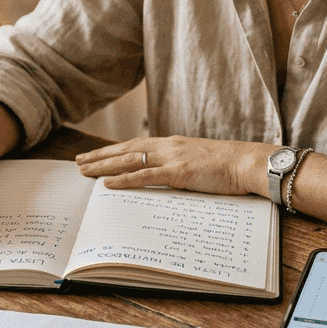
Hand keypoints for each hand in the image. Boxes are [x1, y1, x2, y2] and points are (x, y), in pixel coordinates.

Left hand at [74, 136, 270, 195]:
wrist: (248, 162)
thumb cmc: (228, 165)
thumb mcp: (199, 161)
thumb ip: (180, 166)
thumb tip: (167, 177)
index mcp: (172, 144)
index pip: (135, 145)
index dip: (113, 150)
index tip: (96, 155)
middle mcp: (168, 146)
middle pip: (125, 150)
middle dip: (100, 156)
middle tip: (78, 162)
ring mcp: (172, 158)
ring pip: (129, 160)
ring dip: (104, 166)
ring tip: (84, 171)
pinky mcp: (178, 173)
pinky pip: (145, 176)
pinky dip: (123, 179)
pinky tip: (107, 184)